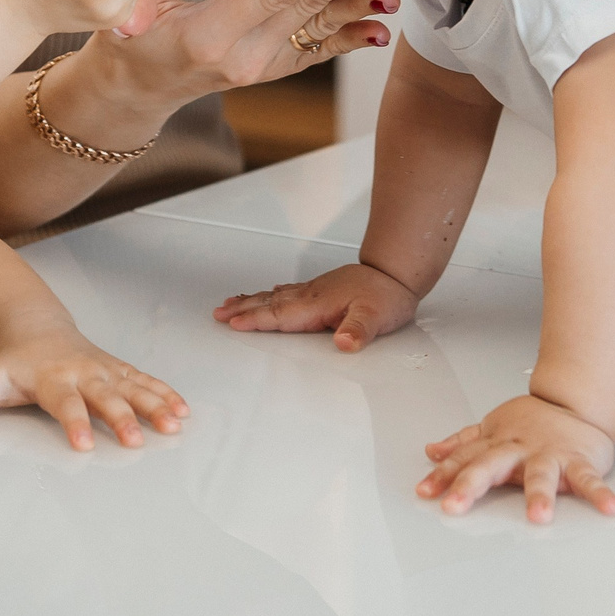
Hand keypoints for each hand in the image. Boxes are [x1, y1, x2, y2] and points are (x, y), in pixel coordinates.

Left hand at [0, 317, 189, 447]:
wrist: (36, 328)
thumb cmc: (15, 364)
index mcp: (52, 378)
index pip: (64, 403)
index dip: (74, 422)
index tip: (83, 445)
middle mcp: (82, 372)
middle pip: (104, 397)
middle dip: (121, 418)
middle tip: (136, 441)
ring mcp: (104, 370)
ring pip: (132, 387)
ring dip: (154, 405)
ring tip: (174, 424)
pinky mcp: (118, 370)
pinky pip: (145, 382)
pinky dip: (165, 394)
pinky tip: (182, 410)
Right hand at [100, 0, 405, 105]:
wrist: (134, 87)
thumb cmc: (129, 40)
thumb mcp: (126, 10)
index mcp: (209, 35)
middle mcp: (242, 56)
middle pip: (305, 10)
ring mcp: (259, 67)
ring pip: (317, 30)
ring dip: (359, 10)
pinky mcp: (270, 69)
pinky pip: (315, 51)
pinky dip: (348, 39)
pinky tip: (377, 29)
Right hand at [213, 262, 420, 350]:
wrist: (396, 273)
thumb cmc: (388, 296)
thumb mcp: (378, 317)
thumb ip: (359, 330)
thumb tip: (344, 343)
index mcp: (319, 304)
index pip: (282, 315)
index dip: (257, 320)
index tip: (234, 323)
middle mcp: (312, 295)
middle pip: (270, 303)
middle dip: (243, 309)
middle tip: (218, 314)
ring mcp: (314, 290)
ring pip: (275, 296)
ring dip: (251, 300)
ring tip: (228, 304)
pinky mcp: (320, 290)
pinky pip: (287, 292)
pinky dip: (270, 295)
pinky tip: (267, 295)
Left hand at [417, 394, 614, 522]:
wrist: (576, 401)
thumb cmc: (532, 421)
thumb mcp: (493, 427)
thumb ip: (463, 443)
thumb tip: (432, 451)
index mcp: (498, 442)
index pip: (466, 458)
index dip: (444, 474)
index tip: (425, 492)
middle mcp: (520, 449)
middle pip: (492, 465)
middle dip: (471, 484)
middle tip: (454, 506)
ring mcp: (551, 455)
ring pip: (542, 474)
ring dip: (541, 495)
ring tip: (539, 517)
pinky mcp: (580, 461)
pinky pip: (590, 480)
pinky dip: (600, 494)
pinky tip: (610, 509)